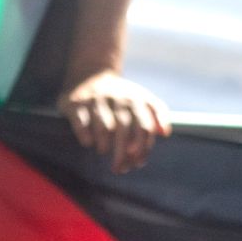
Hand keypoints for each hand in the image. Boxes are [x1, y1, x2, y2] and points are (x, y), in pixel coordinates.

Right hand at [57, 70, 172, 173]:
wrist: (90, 71)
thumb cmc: (121, 95)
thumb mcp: (143, 98)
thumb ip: (158, 114)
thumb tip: (165, 134)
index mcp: (136, 100)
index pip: (144, 128)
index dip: (142, 149)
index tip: (137, 164)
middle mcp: (117, 99)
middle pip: (124, 131)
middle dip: (123, 154)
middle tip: (119, 169)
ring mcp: (96, 100)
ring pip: (104, 127)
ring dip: (105, 145)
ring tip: (104, 151)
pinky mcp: (76, 103)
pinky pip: (81, 123)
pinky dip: (86, 135)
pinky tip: (88, 143)